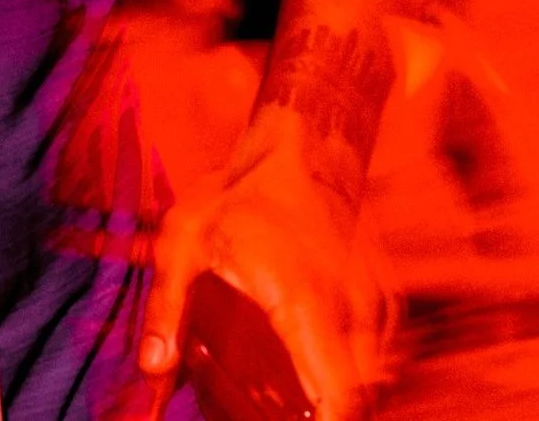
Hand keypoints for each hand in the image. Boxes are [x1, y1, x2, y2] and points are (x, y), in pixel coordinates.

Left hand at [137, 135, 394, 420]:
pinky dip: (360, 371)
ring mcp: (375, 299)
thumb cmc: (240, 193)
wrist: (301, 145)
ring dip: (344, 394)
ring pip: (378, 378)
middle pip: (362, 397)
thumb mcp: (184, 241)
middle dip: (330, 415)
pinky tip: (320, 366)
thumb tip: (153, 368)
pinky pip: (383, 353)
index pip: (339, 395)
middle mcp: (351, 306)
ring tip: (303, 402)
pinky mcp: (384, 294)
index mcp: (304, 302)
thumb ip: (166, 308)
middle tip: (291, 415)